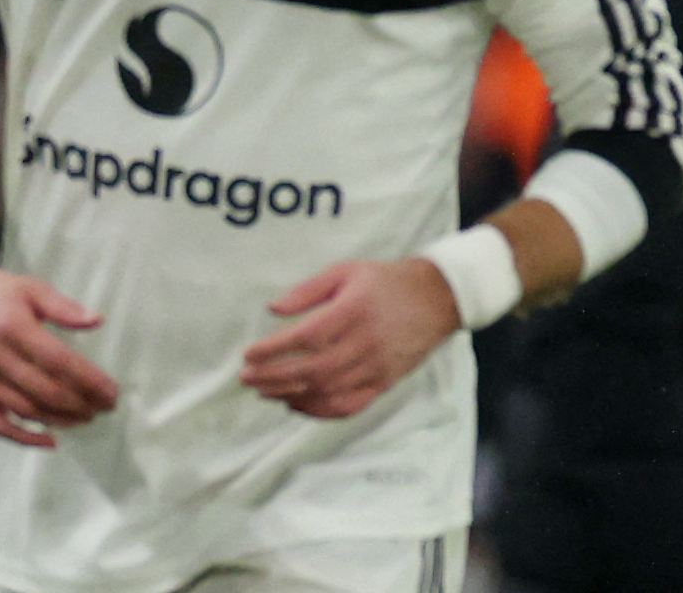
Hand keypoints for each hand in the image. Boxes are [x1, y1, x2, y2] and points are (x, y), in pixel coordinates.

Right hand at [0, 232, 116, 446]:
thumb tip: (97, 321)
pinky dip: (24, 438)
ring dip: (60, 420)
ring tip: (84, 419)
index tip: (112, 393)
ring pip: (25, 410)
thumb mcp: (29, 288)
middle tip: (104, 408)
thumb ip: (63, 307)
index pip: (60, 362)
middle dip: (81, 404)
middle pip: (46, 391)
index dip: (90, 382)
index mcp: (13, 326)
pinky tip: (49, 439)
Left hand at [239, 258, 459, 418]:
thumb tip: (273, 309)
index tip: (248, 354)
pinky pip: (350, 405)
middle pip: (312, 370)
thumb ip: (307, 290)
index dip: (274, 350)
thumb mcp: (345, 271)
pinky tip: (296, 405)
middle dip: (274, 377)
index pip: (306, 338)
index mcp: (353, 312)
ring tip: (263, 392)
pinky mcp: (384, 384)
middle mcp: (364, 344)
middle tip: (245, 378)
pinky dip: (320, 411)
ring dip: (291, 395)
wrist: (437, 299)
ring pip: (328, 391)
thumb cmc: (385, 281)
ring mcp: (376, 368)